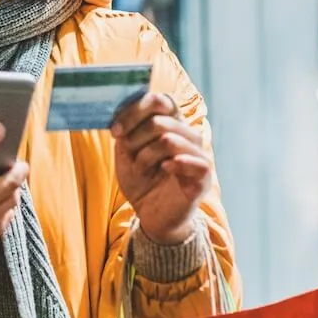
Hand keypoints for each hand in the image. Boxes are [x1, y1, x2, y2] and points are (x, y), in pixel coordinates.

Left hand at [111, 93, 212, 244]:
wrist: (152, 216)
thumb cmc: (141, 181)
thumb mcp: (126, 154)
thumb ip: (126, 132)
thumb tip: (120, 113)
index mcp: (172, 124)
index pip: (160, 101)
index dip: (134, 112)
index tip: (115, 131)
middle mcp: (188, 135)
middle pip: (160, 120)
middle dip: (135, 137)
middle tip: (127, 154)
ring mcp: (198, 156)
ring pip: (170, 139)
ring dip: (147, 155)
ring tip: (141, 169)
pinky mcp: (203, 178)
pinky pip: (194, 162)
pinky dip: (174, 164)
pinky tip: (164, 169)